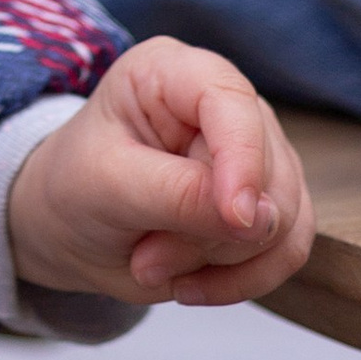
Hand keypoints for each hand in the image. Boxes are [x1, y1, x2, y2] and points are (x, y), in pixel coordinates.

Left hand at [5, 38, 313, 307]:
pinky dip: (245, 280)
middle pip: (265, 171)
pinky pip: (289, 248)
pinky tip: (192, 287)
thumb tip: (260, 219)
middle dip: (207, 235)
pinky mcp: (269, 201)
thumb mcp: (108, 187)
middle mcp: (224, 105)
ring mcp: (254, 152)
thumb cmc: (76, 187)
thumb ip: (179, 195)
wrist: (71, 228)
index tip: (237, 218)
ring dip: (220, 261)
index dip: (242, 158)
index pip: (230, 100)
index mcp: (173, 72)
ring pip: (284, 216)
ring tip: (153, 265)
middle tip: (144, 259)